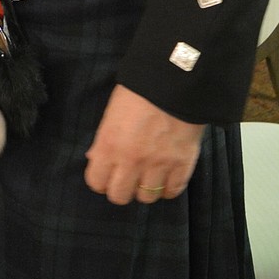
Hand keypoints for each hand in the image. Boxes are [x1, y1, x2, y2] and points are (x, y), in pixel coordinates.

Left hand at [84, 83, 203, 206]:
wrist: (175, 80)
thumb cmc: (138, 91)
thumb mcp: (112, 113)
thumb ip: (104, 140)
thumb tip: (95, 159)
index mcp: (110, 145)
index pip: (96, 182)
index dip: (100, 180)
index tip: (107, 174)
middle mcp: (132, 160)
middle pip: (119, 196)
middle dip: (121, 188)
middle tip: (127, 176)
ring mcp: (158, 165)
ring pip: (146, 198)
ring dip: (146, 188)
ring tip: (149, 174)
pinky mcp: (183, 165)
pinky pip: (172, 192)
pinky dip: (168, 187)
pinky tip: (166, 176)